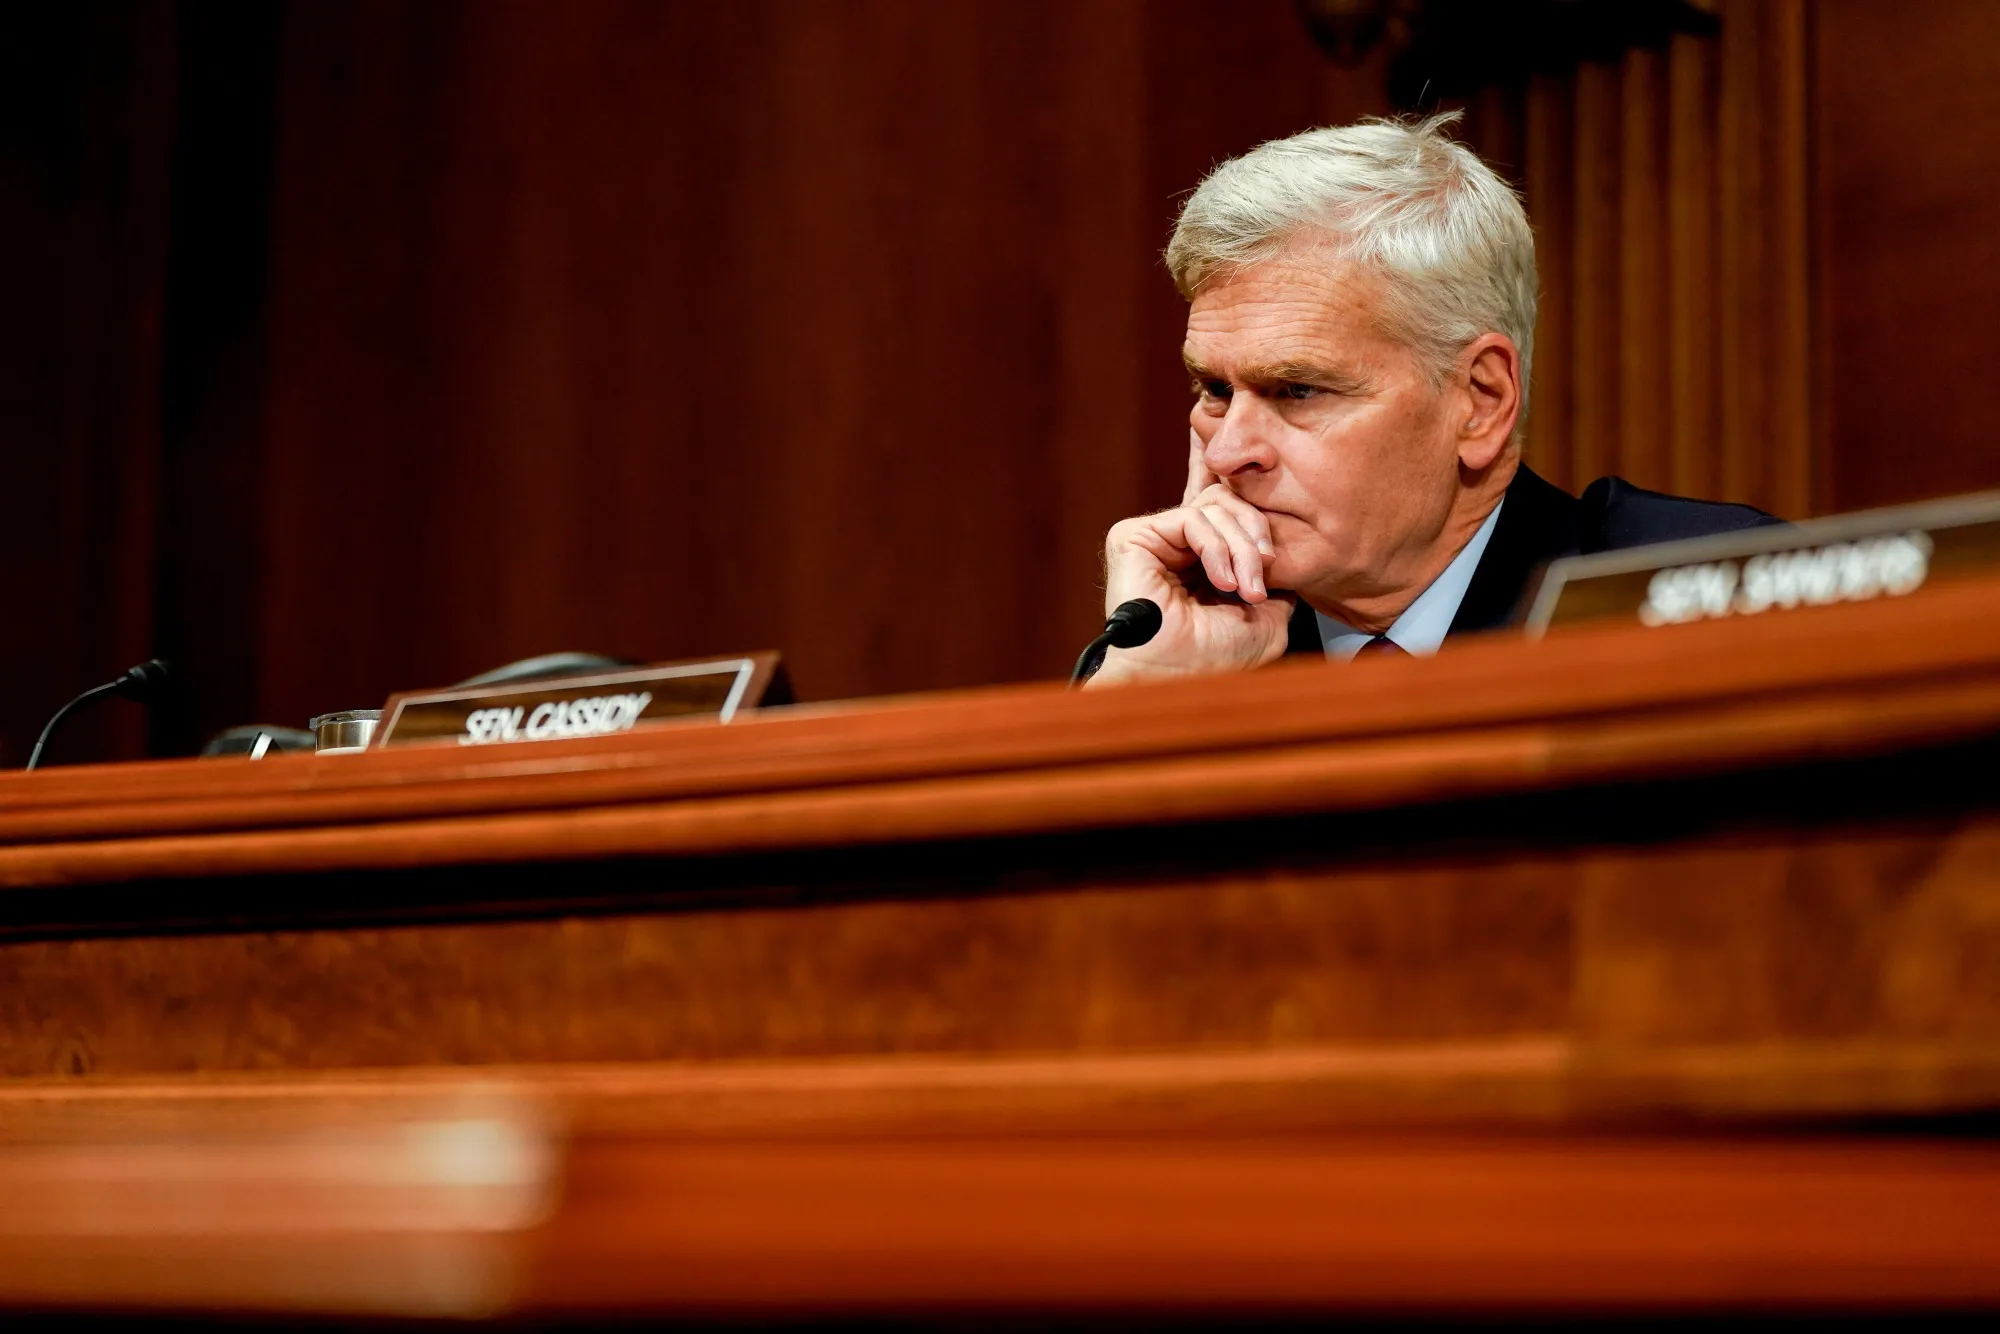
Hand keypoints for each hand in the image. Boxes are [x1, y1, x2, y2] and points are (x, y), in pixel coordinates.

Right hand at [1087, 431, 1294, 685]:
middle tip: (1264, 572)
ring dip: (1242, 548)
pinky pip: (1194, 518)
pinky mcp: (1134, 537)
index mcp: (1201, 558)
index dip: (1216, 460)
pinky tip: (1222, 581)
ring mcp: (1153, 538)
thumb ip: (1271, 572)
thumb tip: (1276, 543)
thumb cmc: (1215, 659)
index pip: (1215, 501)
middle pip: (1228, 499)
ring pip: (1216, 507)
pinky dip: (1217, 549)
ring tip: (1248, 589)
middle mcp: (1175, 543)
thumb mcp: (1267, 614)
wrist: (1177, 678)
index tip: (1216, 418)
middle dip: (1255, 532)